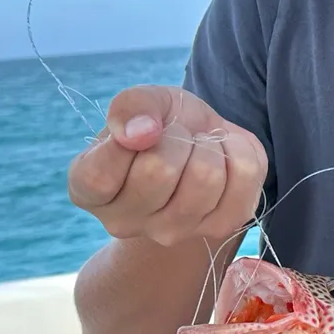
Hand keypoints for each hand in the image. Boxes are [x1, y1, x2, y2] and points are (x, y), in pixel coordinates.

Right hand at [68, 84, 266, 247]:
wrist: (198, 144)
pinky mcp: (222, 225)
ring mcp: (173, 231)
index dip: (130, 138)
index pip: (101, 175)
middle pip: (160, 172)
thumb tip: (142, 132)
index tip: (144, 128)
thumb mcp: (140, 101)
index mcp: (89, 191)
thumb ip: (131, 107)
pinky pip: (245, 176)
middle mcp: (124, 222)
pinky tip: (223, 155)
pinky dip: (240, 149)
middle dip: (176, 136)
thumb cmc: (159, 124)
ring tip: (198, 146)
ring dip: (209, 144)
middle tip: (175, 135)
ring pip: (206, 177)